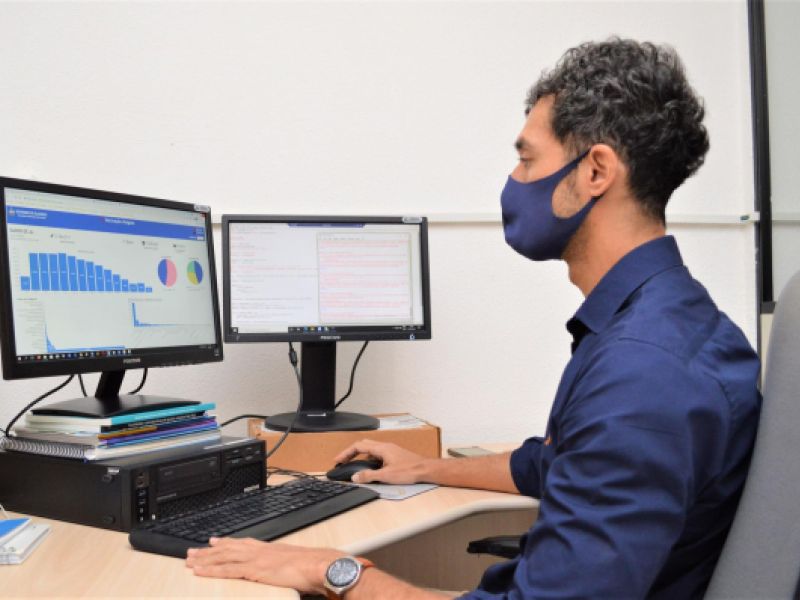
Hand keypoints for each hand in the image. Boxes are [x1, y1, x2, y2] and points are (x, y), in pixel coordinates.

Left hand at [186, 537, 341, 592]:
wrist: (317, 565)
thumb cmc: (309, 566)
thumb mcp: (292, 562)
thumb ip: (281, 564)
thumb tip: (279, 569)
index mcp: (267, 548)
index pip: (241, 543)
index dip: (225, 543)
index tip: (213, 541)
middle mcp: (258, 550)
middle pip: (227, 549)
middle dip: (208, 551)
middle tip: (191, 552)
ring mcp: (254, 559)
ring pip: (222, 557)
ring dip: (204, 559)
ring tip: (190, 561)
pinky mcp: (253, 570)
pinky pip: (226, 570)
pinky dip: (211, 570)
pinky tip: (200, 572)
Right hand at [333, 439, 428, 483]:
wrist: (426, 470)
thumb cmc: (409, 470)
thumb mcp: (386, 475)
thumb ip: (369, 476)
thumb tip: (355, 477)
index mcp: (381, 448)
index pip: (358, 446)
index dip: (346, 453)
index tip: (337, 460)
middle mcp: (385, 447)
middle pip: (363, 446)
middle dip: (351, 453)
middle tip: (343, 462)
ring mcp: (390, 451)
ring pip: (371, 451)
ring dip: (361, 458)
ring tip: (355, 468)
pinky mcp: (395, 456)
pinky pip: (378, 456)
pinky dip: (370, 461)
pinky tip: (372, 471)